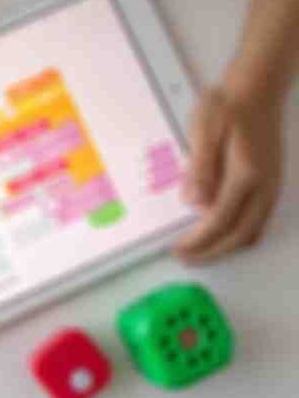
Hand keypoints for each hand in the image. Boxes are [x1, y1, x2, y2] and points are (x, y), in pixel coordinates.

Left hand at [176, 85, 283, 262]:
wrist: (256, 89)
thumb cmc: (225, 107)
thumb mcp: (204, 131)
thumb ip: (200, 168)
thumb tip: (193, 204)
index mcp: (245, 175)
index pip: (219, 221)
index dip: (198, 241)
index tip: (176, 250)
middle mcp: (264, 187)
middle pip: (239, 235)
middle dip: (211, 252)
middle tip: (183, 258)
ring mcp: (272, 187)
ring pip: (252, 232)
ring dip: (225, 247)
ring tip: (198, 251)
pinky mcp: (271, 184)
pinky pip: (258, 221)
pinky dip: (238, 236)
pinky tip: (220, 234)